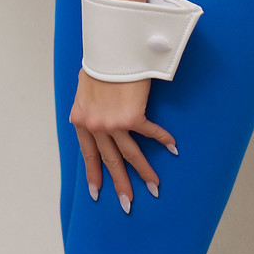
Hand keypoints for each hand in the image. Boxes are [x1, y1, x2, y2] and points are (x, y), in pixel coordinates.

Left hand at [69, 69, 177, 210]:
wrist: (109, 49)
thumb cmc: (98, 62)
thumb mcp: (84, 87)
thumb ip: (88, 105)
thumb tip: (93, 114)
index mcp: (80, 119)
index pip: (88, 153)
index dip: (93, 174)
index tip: (96, 193)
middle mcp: (95, 125)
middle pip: (110, 160)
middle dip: (120, 184)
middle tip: (127, 204)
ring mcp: (113, 123)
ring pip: (131, 155)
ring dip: (144, 172)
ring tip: (154, 187)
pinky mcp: (132, 116)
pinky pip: (150, 133)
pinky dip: (163, 140)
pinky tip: (172, 148)